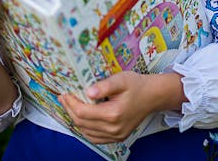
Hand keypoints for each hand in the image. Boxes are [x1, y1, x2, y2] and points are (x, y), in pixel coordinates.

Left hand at [59, 71, 184, 143]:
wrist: (153, 96)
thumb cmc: (137, 85)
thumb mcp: (121, 79)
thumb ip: (104, 85)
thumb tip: (88, 92)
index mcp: (113, 114)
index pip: (83, 113)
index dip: (70, 103)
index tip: (65, 93)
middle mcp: (114, 128)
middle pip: (82, 123)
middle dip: (70, 110)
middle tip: (65, 98)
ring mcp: (116, 135)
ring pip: (86, 132)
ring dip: (76, 120)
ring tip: (71, 106)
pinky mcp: (118, 138)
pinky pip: (95, 137)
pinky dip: (85, 129)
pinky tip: (83, 118)